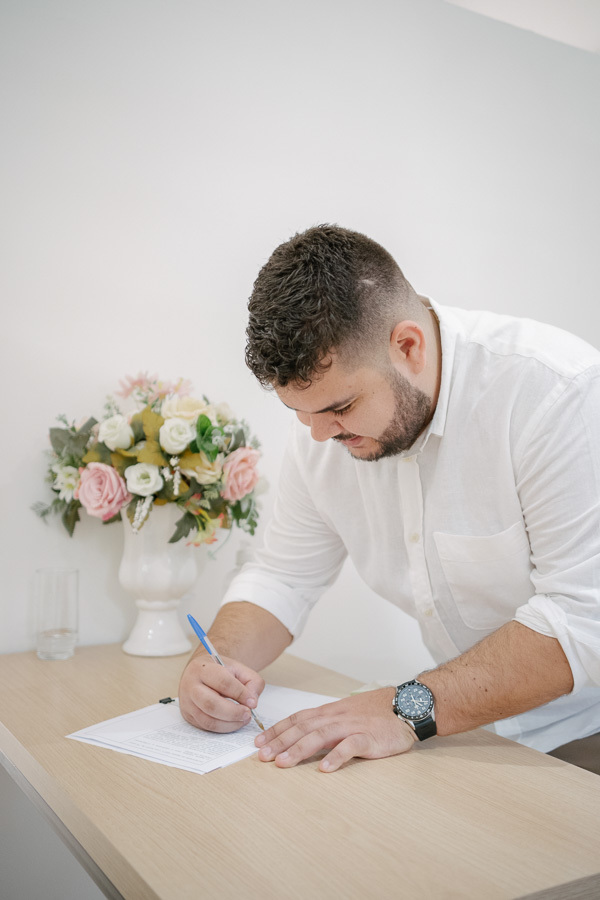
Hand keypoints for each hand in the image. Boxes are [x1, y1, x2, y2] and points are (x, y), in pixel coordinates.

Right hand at [179, 652, 264, 732]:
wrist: (201, 671)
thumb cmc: (220, 670)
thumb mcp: (239, 669)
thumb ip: (252, 682)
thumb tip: (252, 702)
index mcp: (203, 668)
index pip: (222, 682)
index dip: (240, 694)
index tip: (252, 702)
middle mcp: (191, 685)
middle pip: (211, 704)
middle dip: (233, 713)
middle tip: (248, 714)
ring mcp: (187, 702)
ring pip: (208, 720)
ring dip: (229, 724)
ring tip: (243, 719)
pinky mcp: (188, 715)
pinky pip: (206, 727)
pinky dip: (223, 728)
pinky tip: (233, 722)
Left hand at [254, 687, 417, 771]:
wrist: (407, 706)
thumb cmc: (377, 712)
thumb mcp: (347, 713)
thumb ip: (327, 722)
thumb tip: (304, 734)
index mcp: (330, 711)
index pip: (298, 719)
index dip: (277, 730)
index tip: (259, 742)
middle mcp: (337, 717)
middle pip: (303, 727)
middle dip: (280, 741)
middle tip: (262, 756)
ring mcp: (352, 727)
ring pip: (320, 735)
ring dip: (299, 749)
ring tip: (283, 763)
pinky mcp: (369, 738)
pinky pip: (350, 746)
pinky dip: (336, 756)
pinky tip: (324, 768)